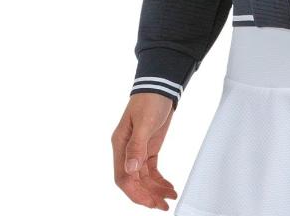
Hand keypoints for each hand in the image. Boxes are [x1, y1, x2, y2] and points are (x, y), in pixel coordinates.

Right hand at [112, 93, 176, 209]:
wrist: (161, 86)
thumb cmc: (150, 99)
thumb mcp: (145, 122)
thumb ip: (137, 146)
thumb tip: (130, 169)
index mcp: (120, 145)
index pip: (123, 177)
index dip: (135, 192)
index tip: (149, 202)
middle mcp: (126, 150)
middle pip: (133, 181)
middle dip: (147, 195)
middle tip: (162, 205)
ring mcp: (137, 150)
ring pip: (143, 177)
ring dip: (155, 190)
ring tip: (168, 199)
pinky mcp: (148, 148)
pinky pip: (151, 170)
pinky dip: (159, 180)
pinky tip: (168, 187)